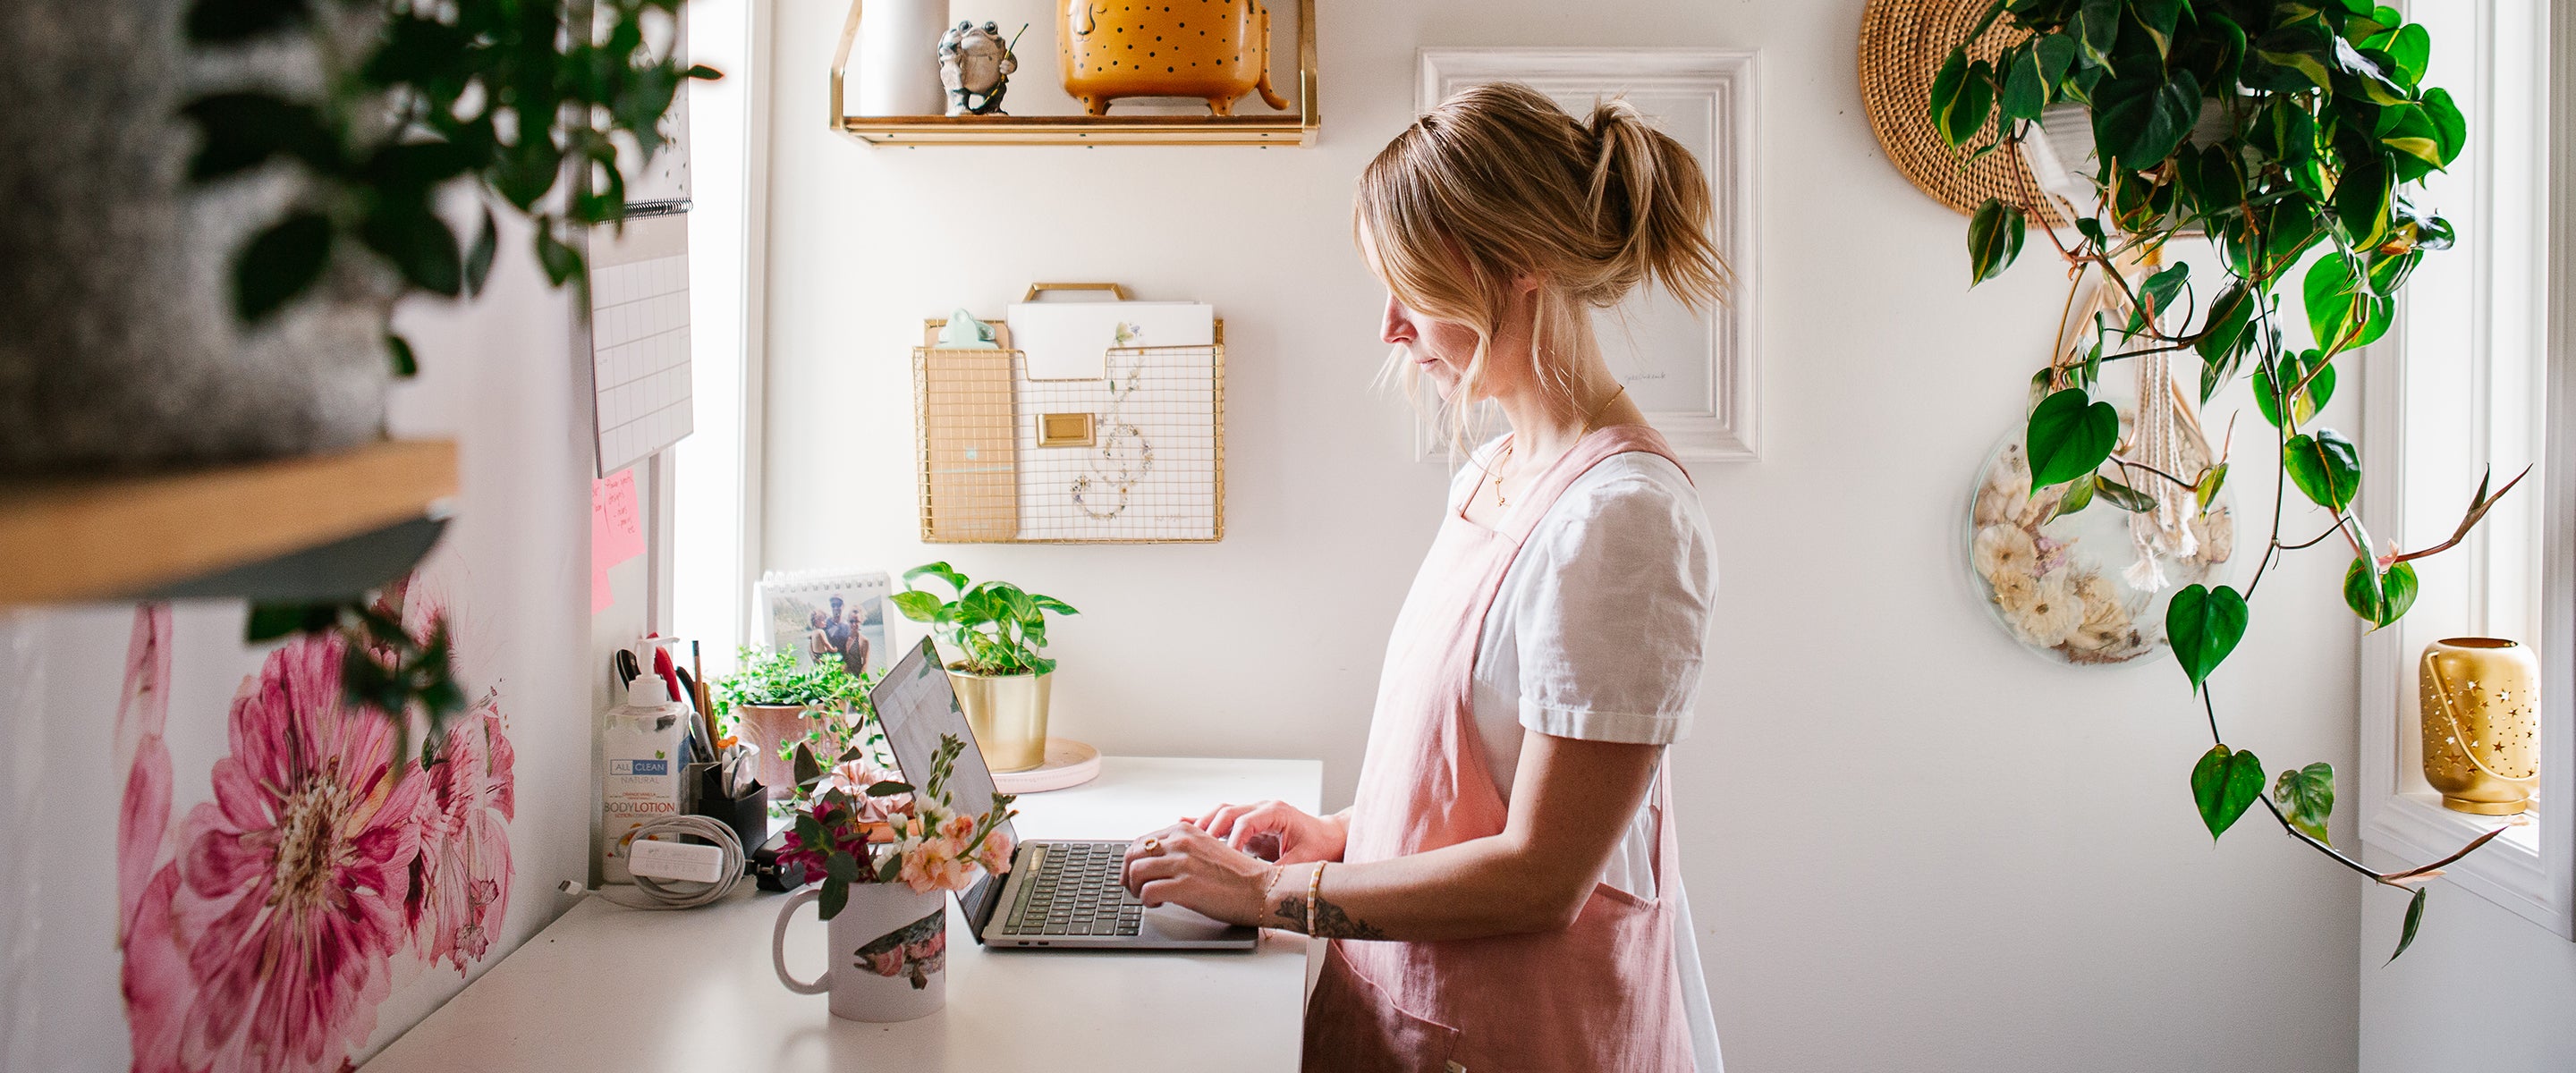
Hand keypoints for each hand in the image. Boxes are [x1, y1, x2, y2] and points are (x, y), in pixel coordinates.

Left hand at [1120, 823, 1277, 926]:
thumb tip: (1153, 858)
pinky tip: (1159, 904)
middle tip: (1133, 888)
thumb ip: (1181, 849)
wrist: (1261, 889)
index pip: (1141, 841)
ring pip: (1136, 873)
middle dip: (1128, 874)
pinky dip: (1147, 901)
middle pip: (1132, 854)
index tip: (1133, 874)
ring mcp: (1182, 863)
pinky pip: (1147, 892)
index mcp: (1185, 831)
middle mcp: (1181, 842)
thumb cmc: (1237, 875)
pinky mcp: (1185, 886)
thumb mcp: (1205, 849)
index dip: (1132, 860)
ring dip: (1136, 889)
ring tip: (1148, 897)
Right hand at [1186, 800, 1345, 864]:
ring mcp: (1254, 812)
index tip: (1224, 861)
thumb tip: (1261, 889)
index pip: (1246, 822)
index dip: (1232, 842)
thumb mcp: (1303, 862)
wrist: (1329, 837)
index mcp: (1277, 812)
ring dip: (1203, 825)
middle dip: (1209, 830)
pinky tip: (1186, 827)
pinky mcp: (1249, 822)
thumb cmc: (1319, 846)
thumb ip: (1281, 871)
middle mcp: (1263, 807)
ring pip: (1222, 813)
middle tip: (1195, 849)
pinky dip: (1206, 825)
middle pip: (1228, 812)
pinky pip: (1224, 820)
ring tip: (1185, 840)